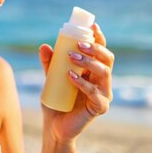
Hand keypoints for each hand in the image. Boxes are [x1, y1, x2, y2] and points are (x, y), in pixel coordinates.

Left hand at [39, 23, 113, 142]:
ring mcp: (104, 94)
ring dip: (89, 62)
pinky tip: (70, 76)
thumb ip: (49, 63)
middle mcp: (102, 81)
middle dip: (95, 48)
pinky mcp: (100, 107)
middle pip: (108, 59)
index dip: (99, 37)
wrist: (54, 126)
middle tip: (79, 44)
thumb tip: (43, 46)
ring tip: (72, 57)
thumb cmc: (56, 101)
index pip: (101, 51)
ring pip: (105, 72)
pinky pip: (95, 93)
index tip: (92, 26)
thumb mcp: (51, 78)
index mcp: (94, 71)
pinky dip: (83, 83)